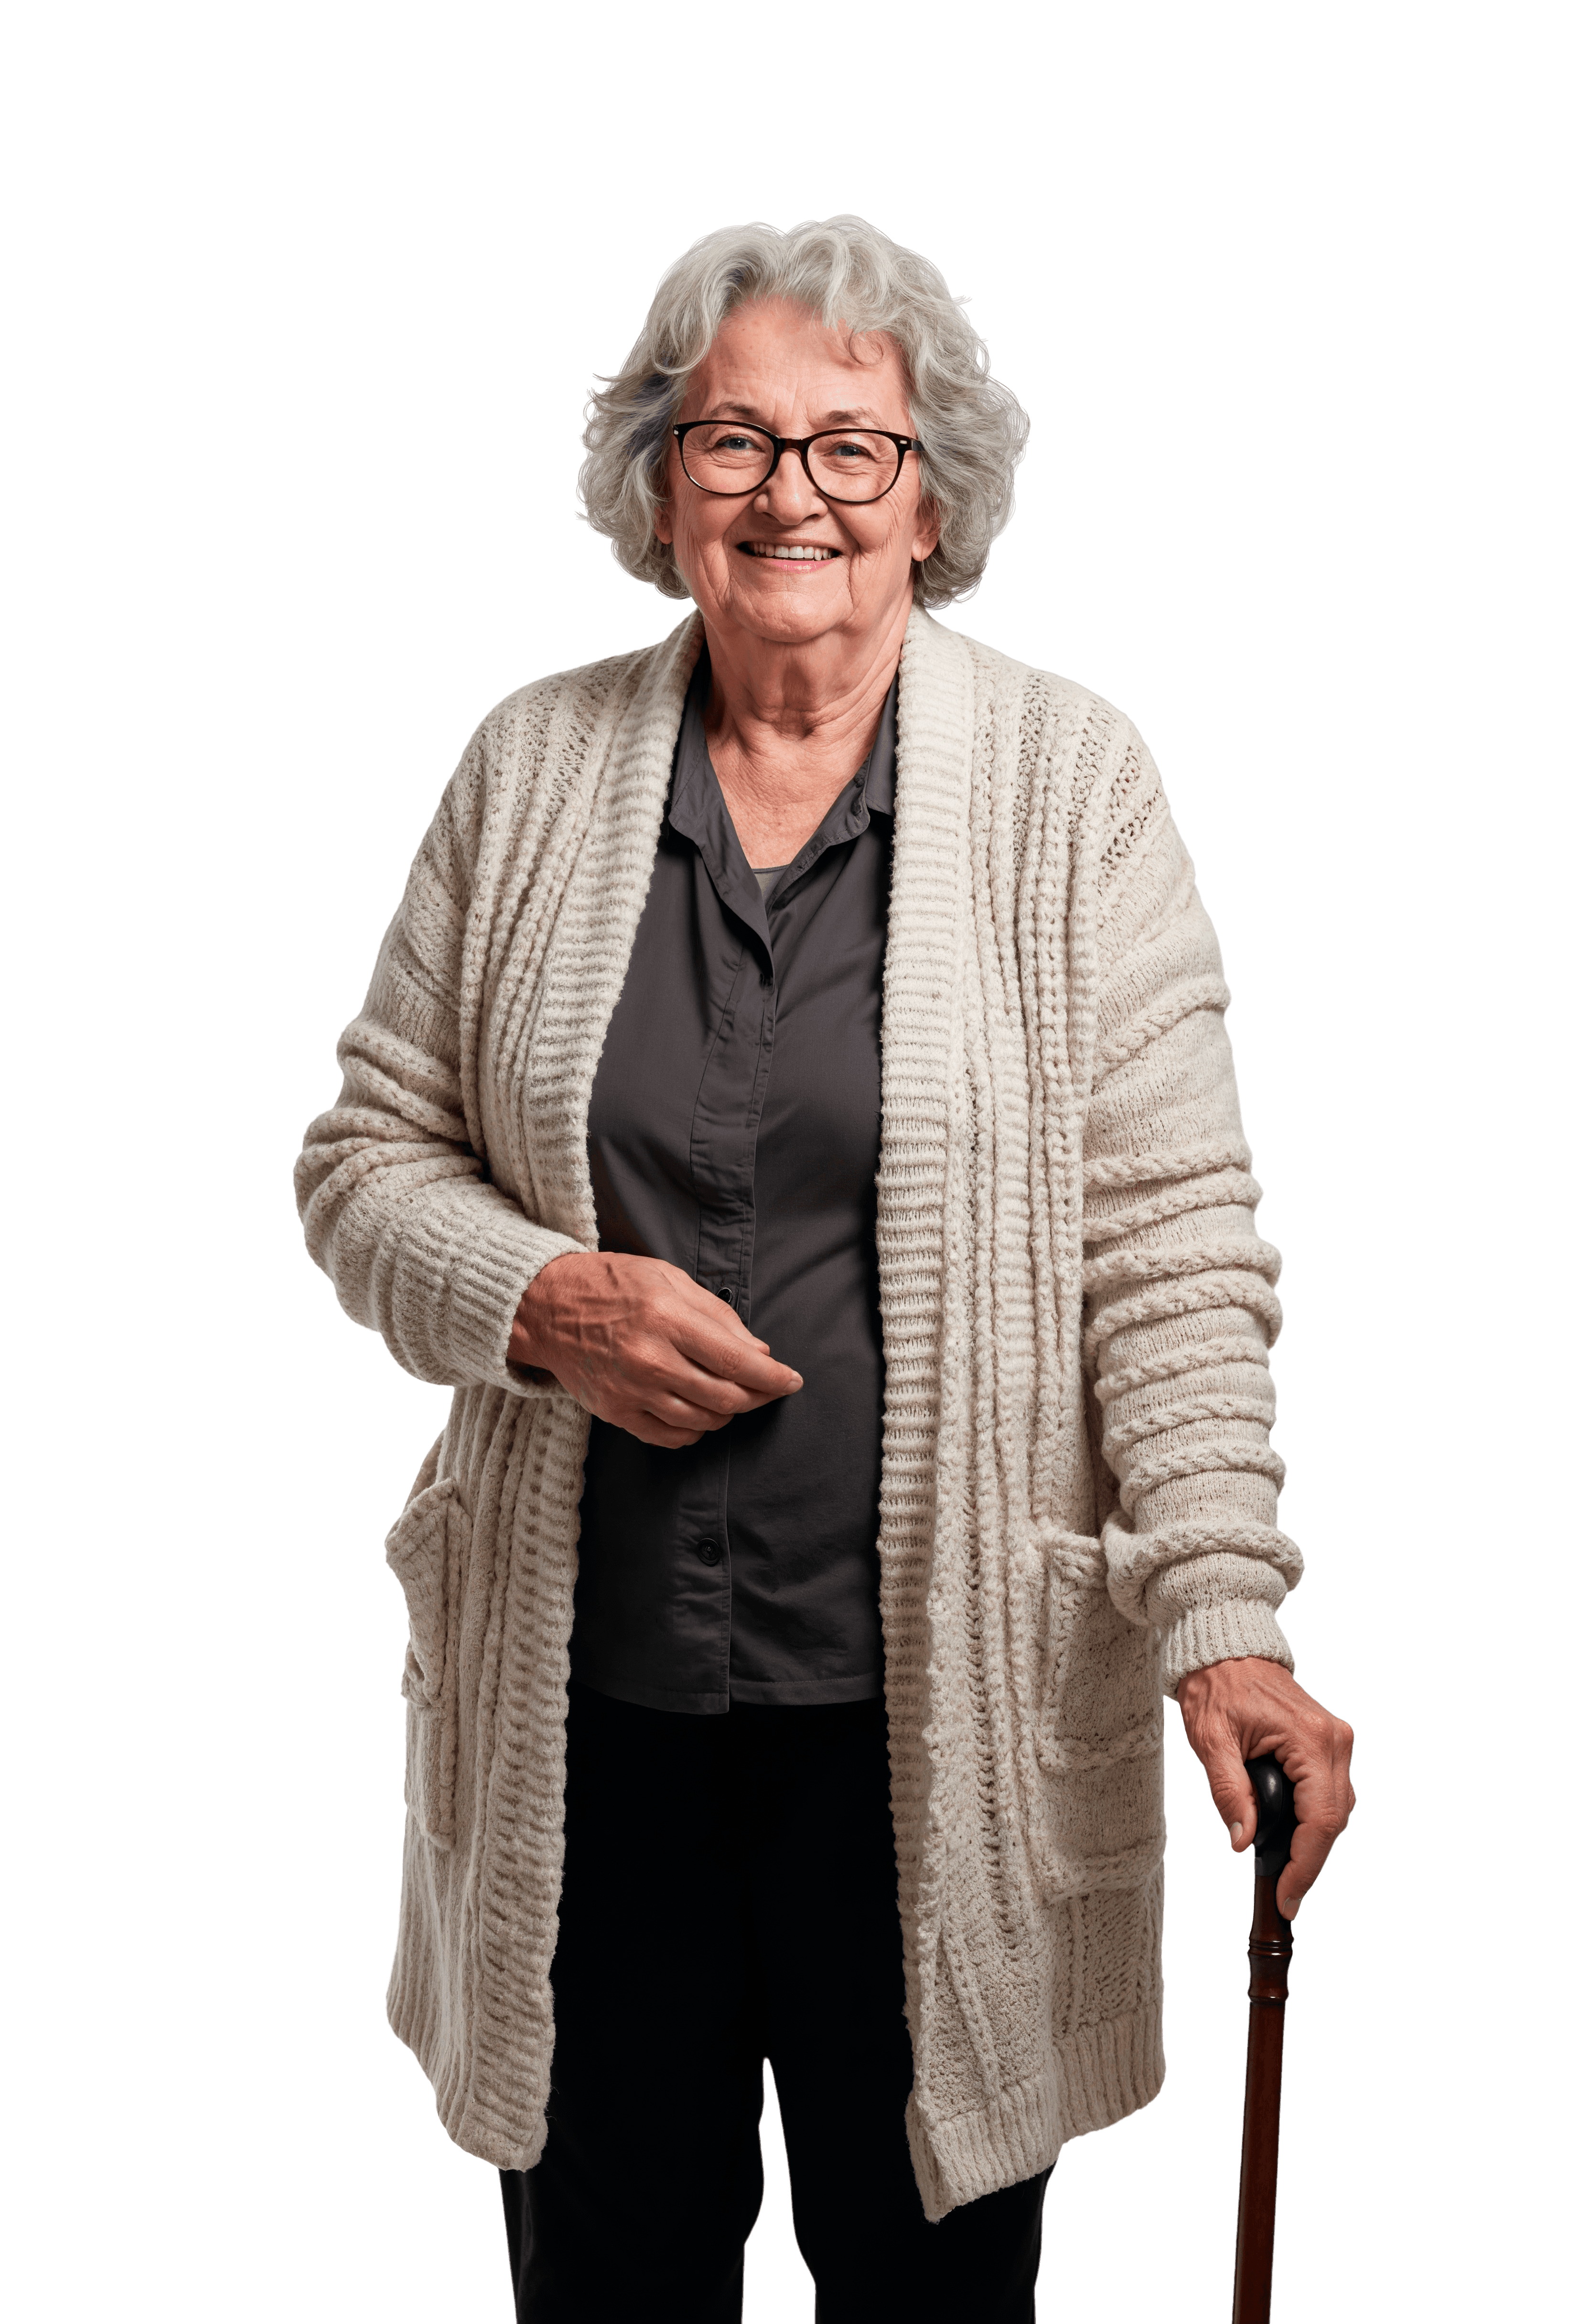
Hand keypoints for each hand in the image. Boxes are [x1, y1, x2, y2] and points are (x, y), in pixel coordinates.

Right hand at [508, 1252, 802, 1447]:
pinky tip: (698, 1412)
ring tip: (730, 1395)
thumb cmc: (612, 1285)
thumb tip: (759, 1353)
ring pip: (702, 1421)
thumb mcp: (669, 1278)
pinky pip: (670, 1437)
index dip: (773, 1377)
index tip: (792, 1381)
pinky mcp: (616, 1413)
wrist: (546, 1307)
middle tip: (767, 1389)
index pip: (738, 1362)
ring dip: (727, 1413)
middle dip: (757, 1397)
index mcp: (667, 1319)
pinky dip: (695, 1431)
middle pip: (726, 1398)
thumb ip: (717, 1316)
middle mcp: (650, 1360)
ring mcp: (631, 1392)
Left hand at [1175, 1657, 1355, 1919]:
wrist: (1226, 1651)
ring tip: (1284, 1871)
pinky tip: (1292, 1839)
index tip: (1287, 1897)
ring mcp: (1336, 1740)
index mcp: (1310, 1738)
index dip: (1306, 1866)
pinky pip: (1331, 1793)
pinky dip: (1316, 1821)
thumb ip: (1229, 1793)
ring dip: (1314, 1843)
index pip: (1321, 1819)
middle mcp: (1334, 1739)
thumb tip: (1242, 1842)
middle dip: (1310, 1861)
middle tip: (1284, 1894)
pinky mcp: (1329, 1743)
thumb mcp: (1211, 1742)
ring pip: (1338, 1810)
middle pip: (1335, 1820)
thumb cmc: (1215, 1689)